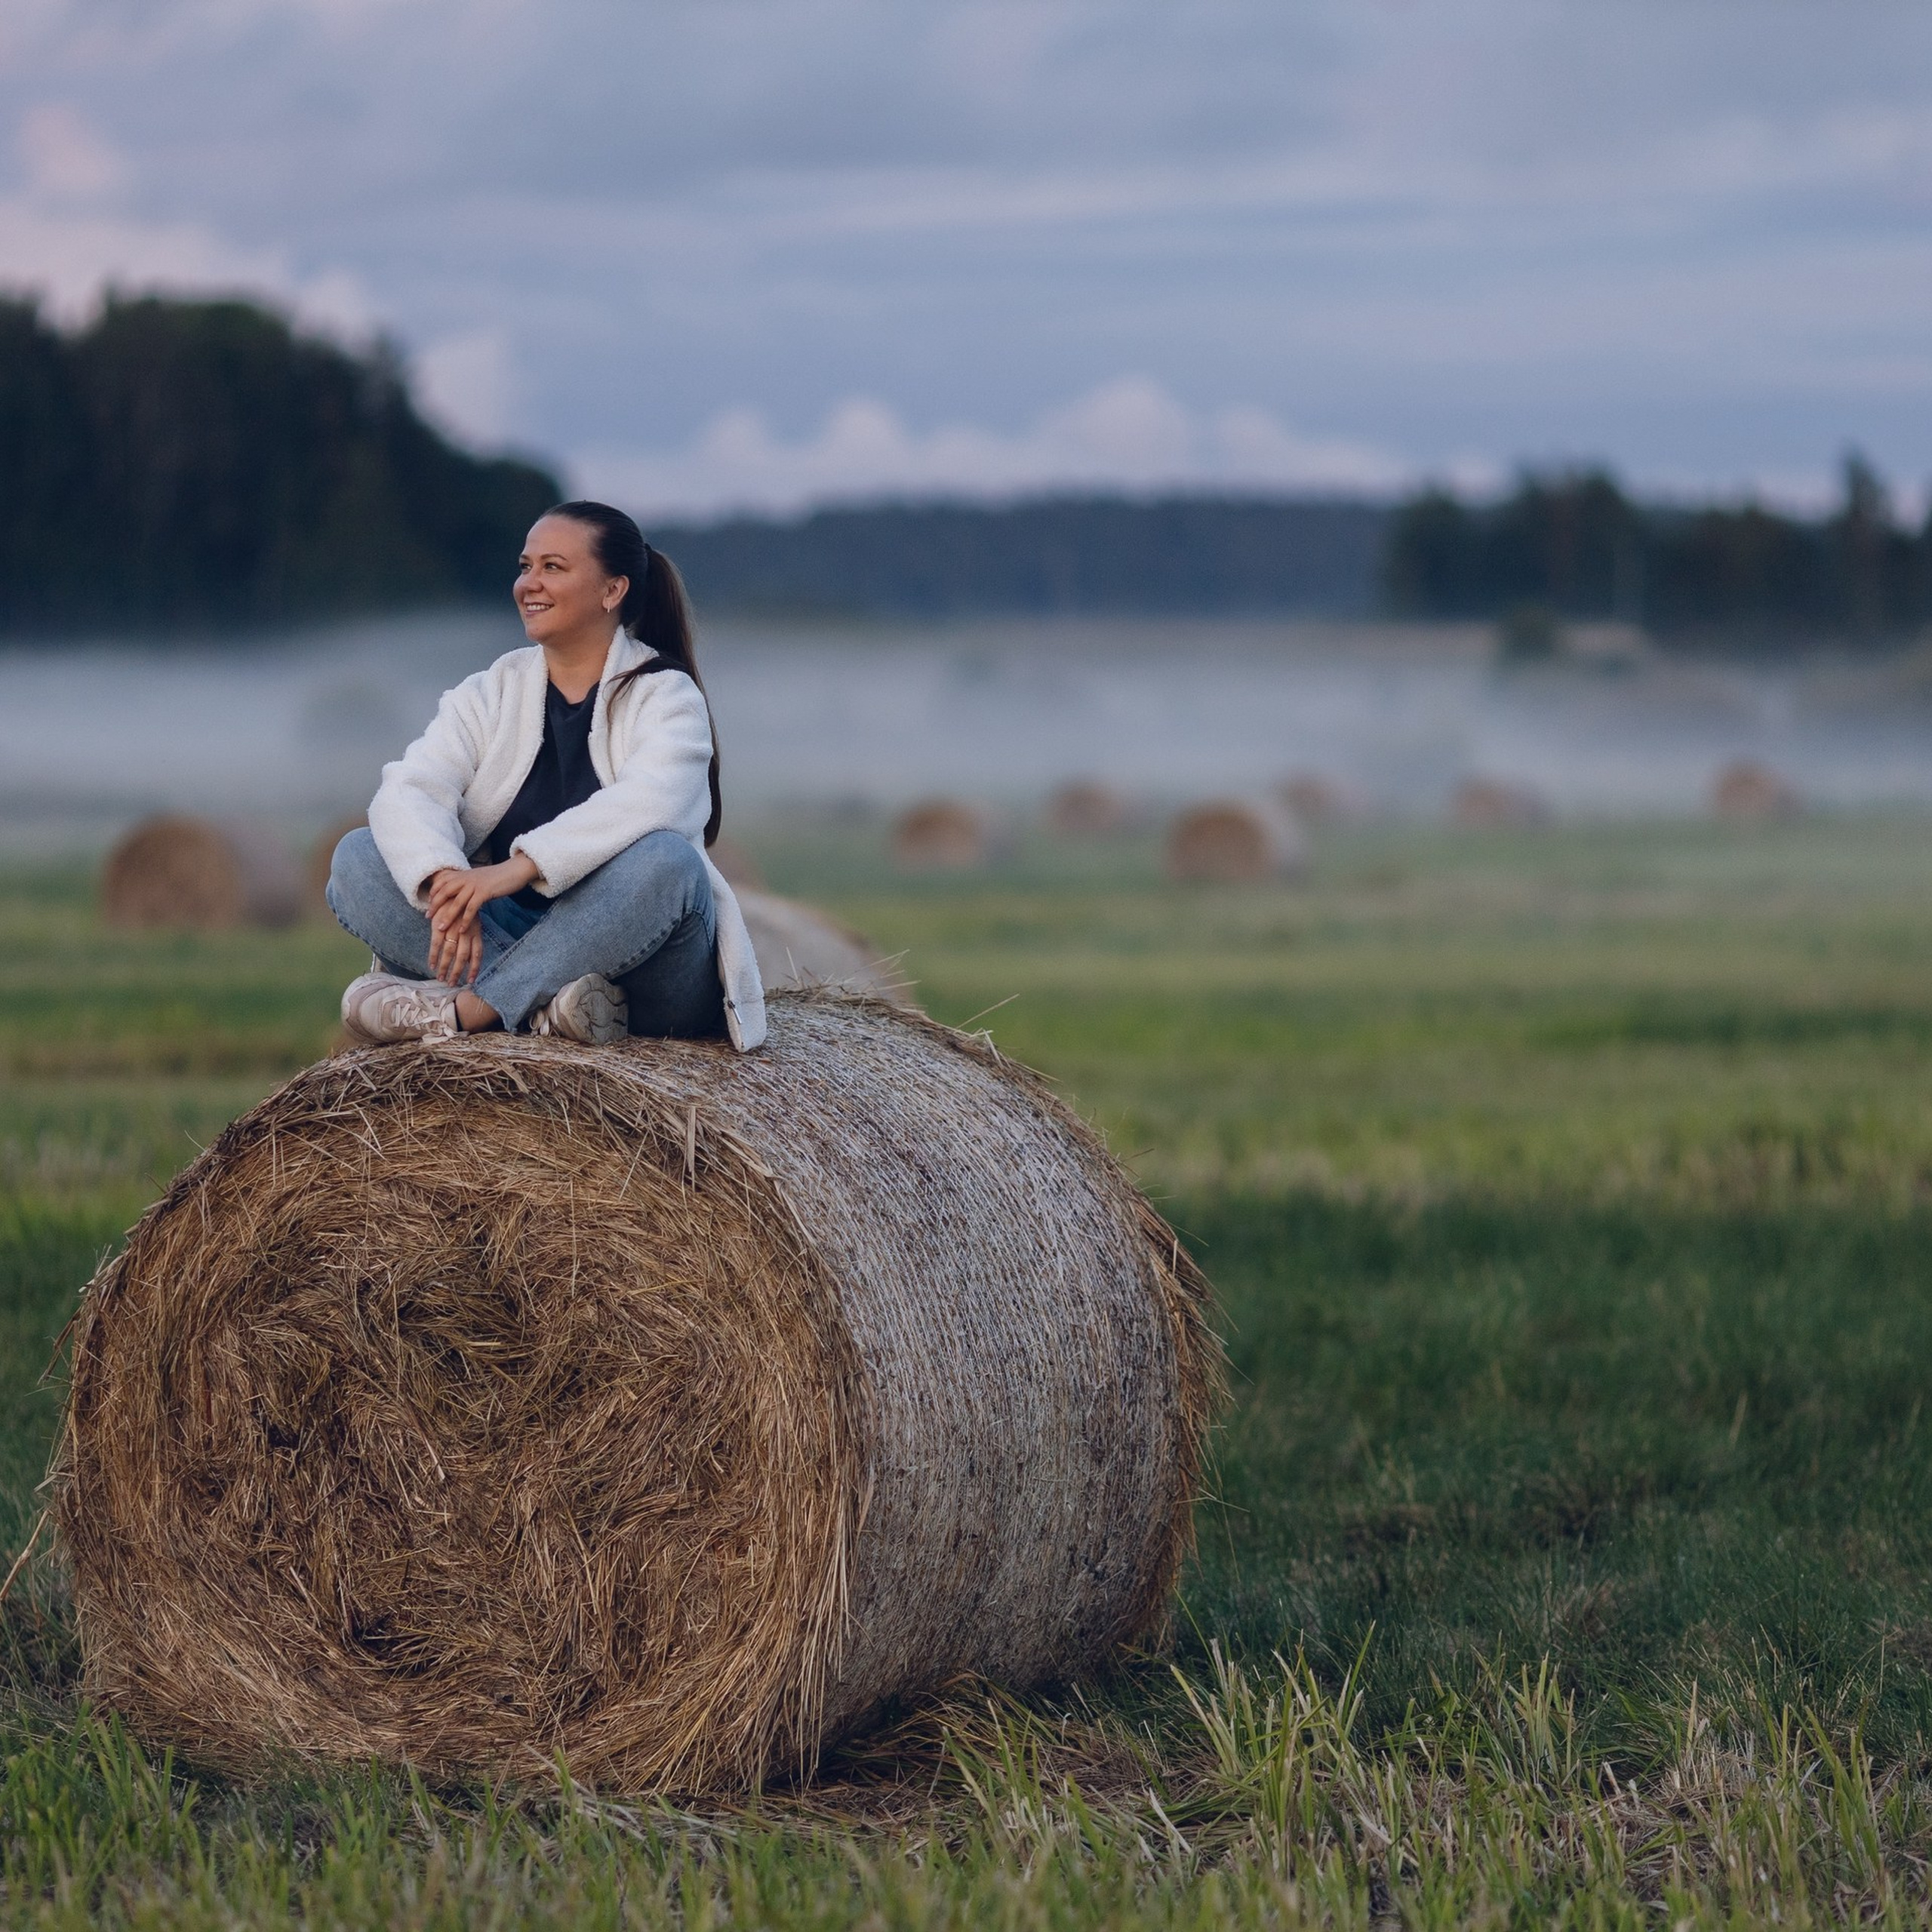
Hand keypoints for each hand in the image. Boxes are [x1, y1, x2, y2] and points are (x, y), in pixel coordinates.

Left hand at [424, 856, 539, 985]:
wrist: (515, 870)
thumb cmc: (498, 877)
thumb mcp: (479, 878)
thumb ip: (468, 883)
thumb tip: (460, 892)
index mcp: (464, 874)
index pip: (442, 881)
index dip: (434, 892)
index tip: (428, 904)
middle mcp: (466, 878)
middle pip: (444, 891)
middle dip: (435, 905)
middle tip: (428, 917)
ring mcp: (475, 885)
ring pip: (456, 902)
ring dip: (447, 916)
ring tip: (440, 928)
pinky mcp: (485, 892)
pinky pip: (471, 908)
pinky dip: (465, 920)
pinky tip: (462, 930)